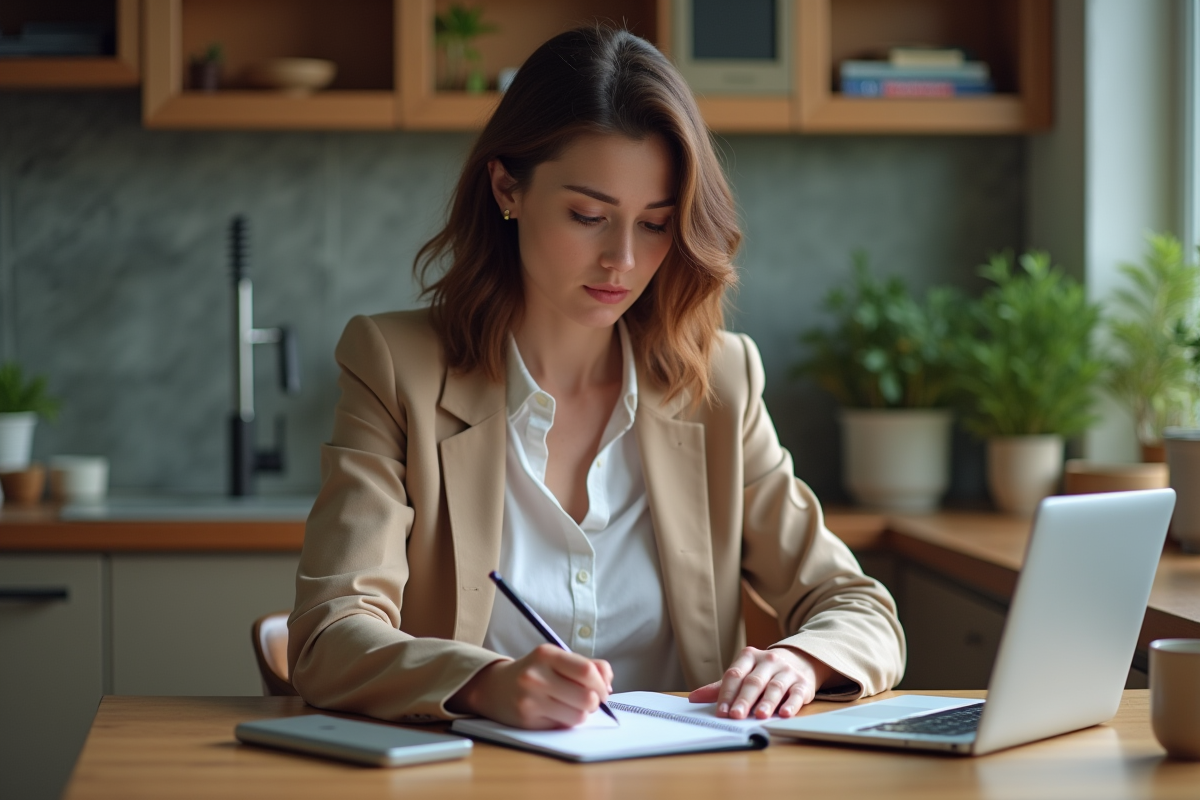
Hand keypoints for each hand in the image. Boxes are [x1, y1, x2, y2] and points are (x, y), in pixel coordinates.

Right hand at [448, 644, 612, 728]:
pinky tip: (556, 713)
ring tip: (572, 707)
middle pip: (587, 697)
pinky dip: (566, 722)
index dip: (602, 684)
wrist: (496, 687)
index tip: (603, 690)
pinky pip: (562, 727)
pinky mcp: (527, 721)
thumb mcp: (557, 659)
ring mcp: (530, 700)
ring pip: (578, 716)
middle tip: (589, 700)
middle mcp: (536, 676)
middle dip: (595, 702)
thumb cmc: (535, 672)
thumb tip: (608, 684)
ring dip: (582, 714)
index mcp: (546, 655)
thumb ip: (588, 665)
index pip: (587, 671)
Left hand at [688, 646, 831, 719]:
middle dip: (744, 699)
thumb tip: (694, 698)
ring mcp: (786, 671)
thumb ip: (721, 687)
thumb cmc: (763, 672)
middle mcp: (768, 661)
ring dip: (767, 702)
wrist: (799, 660)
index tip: (720, 711)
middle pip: (753, 681)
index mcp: (749, 657)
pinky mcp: (802, 683)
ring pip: (775, 687)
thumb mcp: (743, 673)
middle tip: (735, 715)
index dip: (727, 693)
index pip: (735, 674)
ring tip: (760, 715)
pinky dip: (791, 704)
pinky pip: (796, 693)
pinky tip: (784, 714)